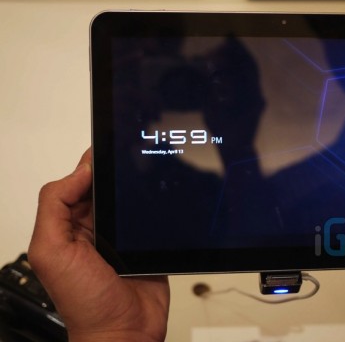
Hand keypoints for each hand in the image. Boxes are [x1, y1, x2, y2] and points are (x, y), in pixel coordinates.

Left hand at [28, 148, 169, 341]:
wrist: (125, 333)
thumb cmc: (85, 303)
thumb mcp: (52, 253)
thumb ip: (55, 208)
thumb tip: (79, 171)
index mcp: (69, 226)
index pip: (77, 183)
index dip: (90, 164)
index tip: (107, 149)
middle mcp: (96, 228)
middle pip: (107, 187)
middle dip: (118, 172)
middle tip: (134, 155)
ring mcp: (123, 236)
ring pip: (132, 199)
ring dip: (141, 188)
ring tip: (153, 173)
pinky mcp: (147, 244)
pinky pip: (153, 217)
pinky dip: (159, 206)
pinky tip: (165, 198)